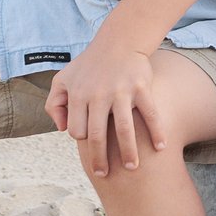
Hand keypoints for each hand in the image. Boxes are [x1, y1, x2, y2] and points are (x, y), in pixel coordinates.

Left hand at [50, 37, 159, 175]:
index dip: (83, 140)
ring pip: (124, 130)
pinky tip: (161, 147)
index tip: (92, 144)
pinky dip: (156, 132)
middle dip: (101, 159)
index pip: (77, 130)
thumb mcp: (63, 79)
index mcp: (78, 95)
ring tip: (132, 168)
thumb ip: (54, 104)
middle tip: (105, 174)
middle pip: (98, 136)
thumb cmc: (89, 64)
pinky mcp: (141, 88)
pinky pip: (150, 114)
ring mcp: (121, 92)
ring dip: (129, 152)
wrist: (119, 41)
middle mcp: (98, 95)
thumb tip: (62, 129)